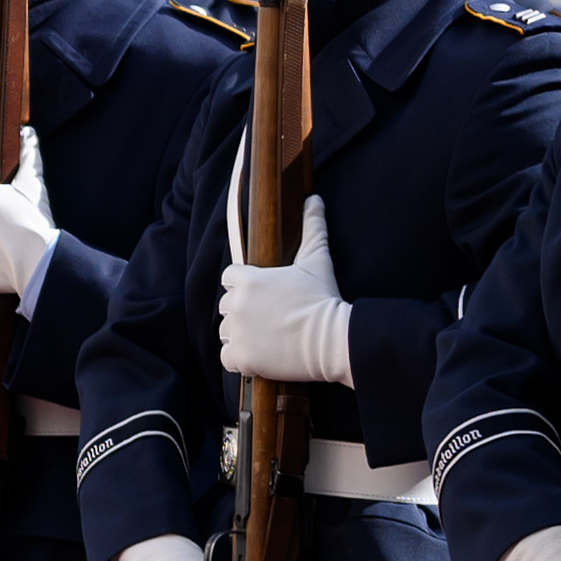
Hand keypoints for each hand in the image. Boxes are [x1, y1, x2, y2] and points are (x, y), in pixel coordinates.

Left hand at [217, 195, 354, 384]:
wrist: (334, 339)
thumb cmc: (324, 298)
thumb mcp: (317, 260)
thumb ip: (312, 228)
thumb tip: (313, 200)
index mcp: (247, 280)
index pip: (229, 278)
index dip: (245, 285)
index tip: (266, 294)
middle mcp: (236, 305)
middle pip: (226, 306)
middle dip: (244, 311)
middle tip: (272, 317)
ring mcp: (237, 333)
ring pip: (226, 332)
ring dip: (241, 335)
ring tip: (269, 336)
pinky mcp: (241, 359)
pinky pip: (227, 359)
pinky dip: (240, 360)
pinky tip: (261, 354)